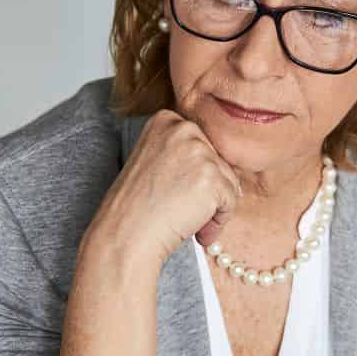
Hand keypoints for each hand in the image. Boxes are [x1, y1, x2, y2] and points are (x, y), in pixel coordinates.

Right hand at [85, 109, 240, 269]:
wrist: (125, 235)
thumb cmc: (135, 207)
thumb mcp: (154, 162)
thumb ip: (183, 154)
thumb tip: (221, 165)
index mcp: (166, 120)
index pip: (203, 145)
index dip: (193, 176)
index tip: (175, 191)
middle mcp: (184, 129)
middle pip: (218, 161)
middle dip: (207, 190)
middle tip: (181, 208)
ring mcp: (199, 152)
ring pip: (228, 182)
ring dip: (212, 208)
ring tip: (187, 221)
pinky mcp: (212, 179)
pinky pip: (231, 202)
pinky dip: (217, 222)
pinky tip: (196, 231)